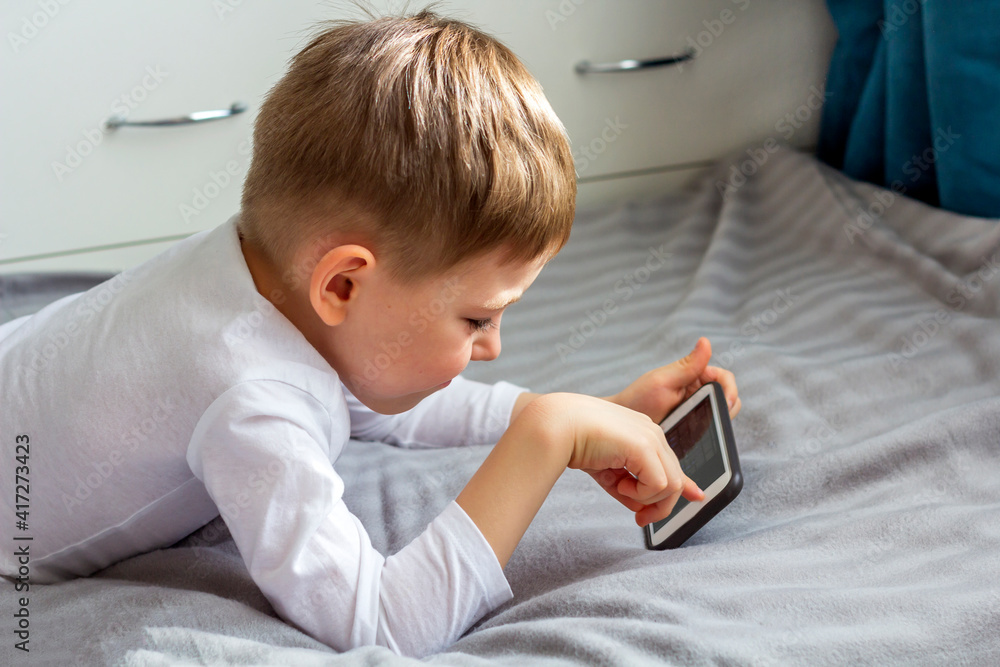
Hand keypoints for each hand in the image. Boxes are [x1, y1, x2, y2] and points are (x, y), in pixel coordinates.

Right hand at [536, 393, 704, 526]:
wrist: (557, 426)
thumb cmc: (575, 442)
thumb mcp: (607, 469)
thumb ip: (627, 486)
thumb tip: (642, 508)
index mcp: (643, 433)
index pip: (671, 464)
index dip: (680, 486)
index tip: (690, 499)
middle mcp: (652, 433)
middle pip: (675, 478)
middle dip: (660, 505)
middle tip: (640, 519)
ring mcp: (650, 438)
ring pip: (672, 484)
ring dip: (646, 498)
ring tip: (620, 489)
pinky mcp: (644, 446)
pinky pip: (658, 484)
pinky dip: (640, 493)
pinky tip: (620, 484)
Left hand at [606, 337, 740, 422]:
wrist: (622, 426)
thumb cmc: (637, 398)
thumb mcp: (662, 381)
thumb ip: (687, 366)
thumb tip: (705, 341)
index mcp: (694, 375)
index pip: (724, 378)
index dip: (730, 390)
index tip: (726, 404)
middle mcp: (698, 392)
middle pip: (727, 399)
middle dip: (726, 409)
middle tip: (714, 420)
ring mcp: (696, 411)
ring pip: (721, 416)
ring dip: (717, 423)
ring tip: (703, 429)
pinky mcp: (692, 430)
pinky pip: (709, 431)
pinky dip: (709, 434)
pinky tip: (700, 439)